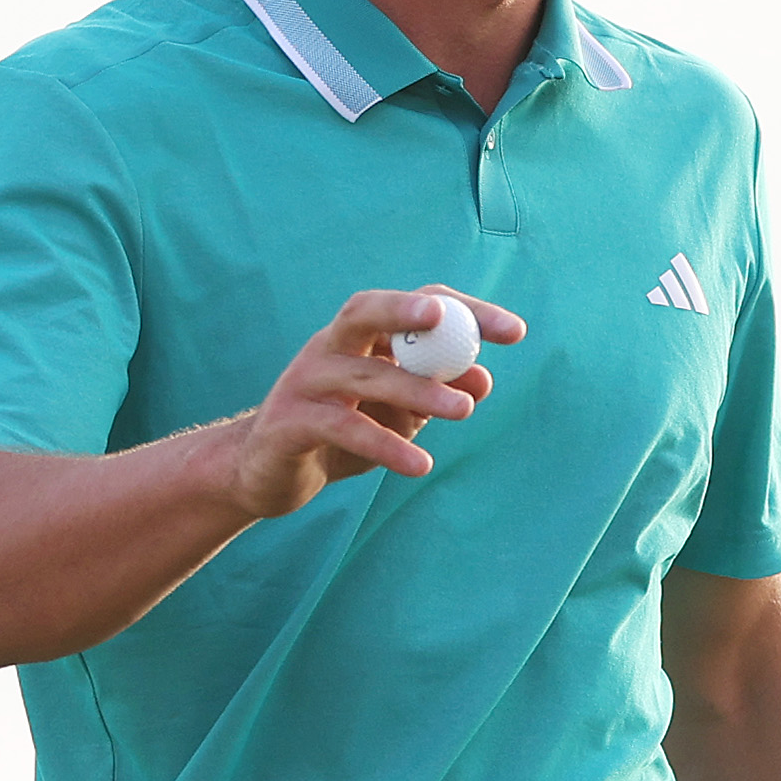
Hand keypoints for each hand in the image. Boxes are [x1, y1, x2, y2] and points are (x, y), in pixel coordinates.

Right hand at [217, 287, 524, 518]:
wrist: (266, 474)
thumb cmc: (342, 434)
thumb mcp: (396, 413)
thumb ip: (434, 393)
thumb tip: (483, 379)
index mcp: (359, 337)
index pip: (415, 306)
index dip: (464, 311)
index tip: (514, 331)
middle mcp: (329, 347)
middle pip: (367, 312)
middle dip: (409, 310)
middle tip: (453, 322)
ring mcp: (305, 382)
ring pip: (364, 376)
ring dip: (418, 391)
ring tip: (464, 409)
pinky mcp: (289, 424)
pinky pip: (343, 427)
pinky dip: (384, 444)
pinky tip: (419, 464)